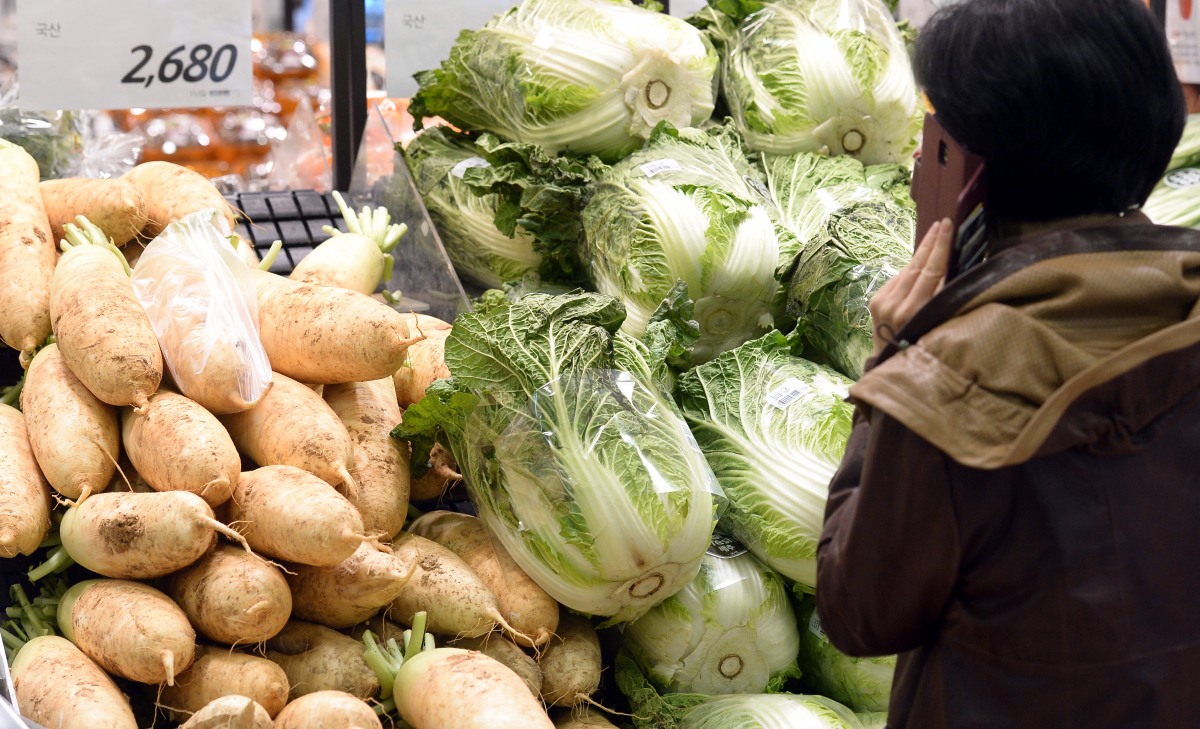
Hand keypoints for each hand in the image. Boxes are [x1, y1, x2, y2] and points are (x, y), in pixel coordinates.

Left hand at [868, 217, 953, 358]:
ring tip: (933, 236)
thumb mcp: (937, 323)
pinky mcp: (875, 300)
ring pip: (907, 271)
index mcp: (915, 311)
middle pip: (917, 266)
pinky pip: (897, 280)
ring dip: (921, 254)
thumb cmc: (921, 345)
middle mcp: (896, 305)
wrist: (890, 361)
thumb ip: (941, 296)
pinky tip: (918, 266)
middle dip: (930, 243)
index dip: (940, 246)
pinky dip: (909, 273)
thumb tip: (948, 267)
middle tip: (941, 224)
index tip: (946, 226)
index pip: (931, 271)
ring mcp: (882, 302)